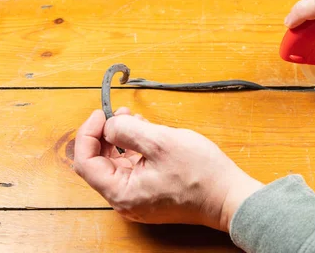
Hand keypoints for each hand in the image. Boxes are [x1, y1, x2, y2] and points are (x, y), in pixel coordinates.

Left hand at [73, 108, 263, 231]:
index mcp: (121, 192)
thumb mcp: (161, 141)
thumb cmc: (200, 173)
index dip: (89, 133)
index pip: (86, 163)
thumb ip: (128, 130)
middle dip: (105, 135)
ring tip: (135, 120)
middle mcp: (125, 201)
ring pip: (117, 166)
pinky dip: (134, 151)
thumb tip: (109, 125)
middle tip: (120, 113)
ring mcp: (139, 201)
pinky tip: (147, 135)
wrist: (228, 197)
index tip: (102, 113)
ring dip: (121, 141)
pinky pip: (133, 171)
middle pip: (100, 164)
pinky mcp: (152, 196)